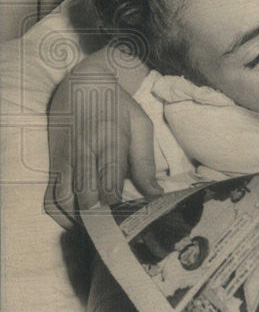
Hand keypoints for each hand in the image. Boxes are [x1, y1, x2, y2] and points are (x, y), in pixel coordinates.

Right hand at [44, 61, 161, 228]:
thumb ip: (146, 161)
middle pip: (87, 197)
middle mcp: (83, 152)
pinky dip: (61, 215)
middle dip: (102, 218)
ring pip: (66, 201)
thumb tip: (155, 193)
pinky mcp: (53, 163)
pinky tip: (77, 221)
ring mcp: (65, 159)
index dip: (119, 206)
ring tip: (99, 228)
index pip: (110, 184)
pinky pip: (50, 196)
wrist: (83, 83)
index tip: (131, 217)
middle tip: (117, 228)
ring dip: (81, 220)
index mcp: (109, 141)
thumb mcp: (141, 125)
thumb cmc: (118, 105)